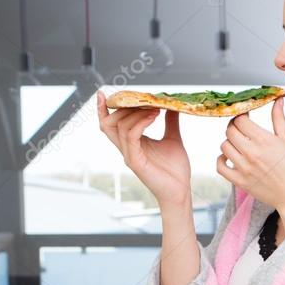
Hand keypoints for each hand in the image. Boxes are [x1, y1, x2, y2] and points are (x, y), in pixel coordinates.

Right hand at [97, 91, 191, 207]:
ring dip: (135, 113)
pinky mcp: (135, 162)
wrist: (181, 191)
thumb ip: (170, 122)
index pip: (110, 124)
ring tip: (154, 107)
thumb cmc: (175, 170)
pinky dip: (140, 123)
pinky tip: (153, 116)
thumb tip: (171, 105)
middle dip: (123, 107)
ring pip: (120, 127)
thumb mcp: (173, 139)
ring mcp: (129, 155)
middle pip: (110, 123)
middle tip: (141, 98)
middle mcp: (126, 148)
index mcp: (131, 143)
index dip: (103, 109)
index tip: (103, 93)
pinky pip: (131, 137)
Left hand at [217, 96, 284, 214]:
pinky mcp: (239, 181)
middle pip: (230, 131)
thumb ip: (278, 119)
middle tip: (242, 130)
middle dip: (235, 127)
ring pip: (224, 146)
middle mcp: (251, 153)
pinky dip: (221, 160)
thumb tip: (277, 100)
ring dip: (229, 142)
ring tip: (239, 144)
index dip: (241, 116)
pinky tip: (229, 157)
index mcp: (264, 140)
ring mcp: (244, 168)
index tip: (245, 117)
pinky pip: (220, 166)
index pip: (240, 120)